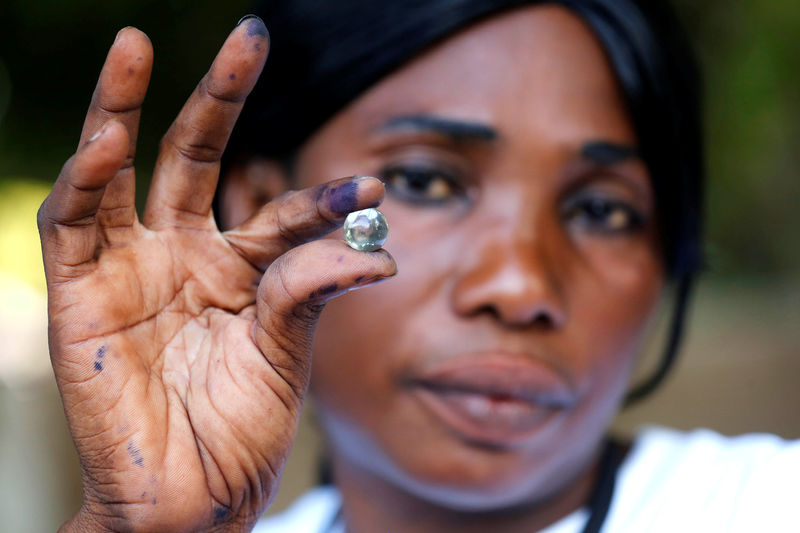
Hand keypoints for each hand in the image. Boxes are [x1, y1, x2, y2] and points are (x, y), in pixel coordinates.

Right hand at [38, 18, 395, 531]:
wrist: (193, 498)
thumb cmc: (242, 429)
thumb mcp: (289, 351)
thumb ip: (312, 290)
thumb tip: (372, 247)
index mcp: (238, 269)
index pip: (280, 211)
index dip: (324, 201)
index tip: (372, 193)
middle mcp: (182, 256)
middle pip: (193, 156)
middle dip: (218, 96)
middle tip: (249, 35)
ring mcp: (128, 269)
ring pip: (118, 171)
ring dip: (119, 108)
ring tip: (133, 45)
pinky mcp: (79, 296)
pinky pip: (74, 225)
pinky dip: (86, 179)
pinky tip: (108, 138)